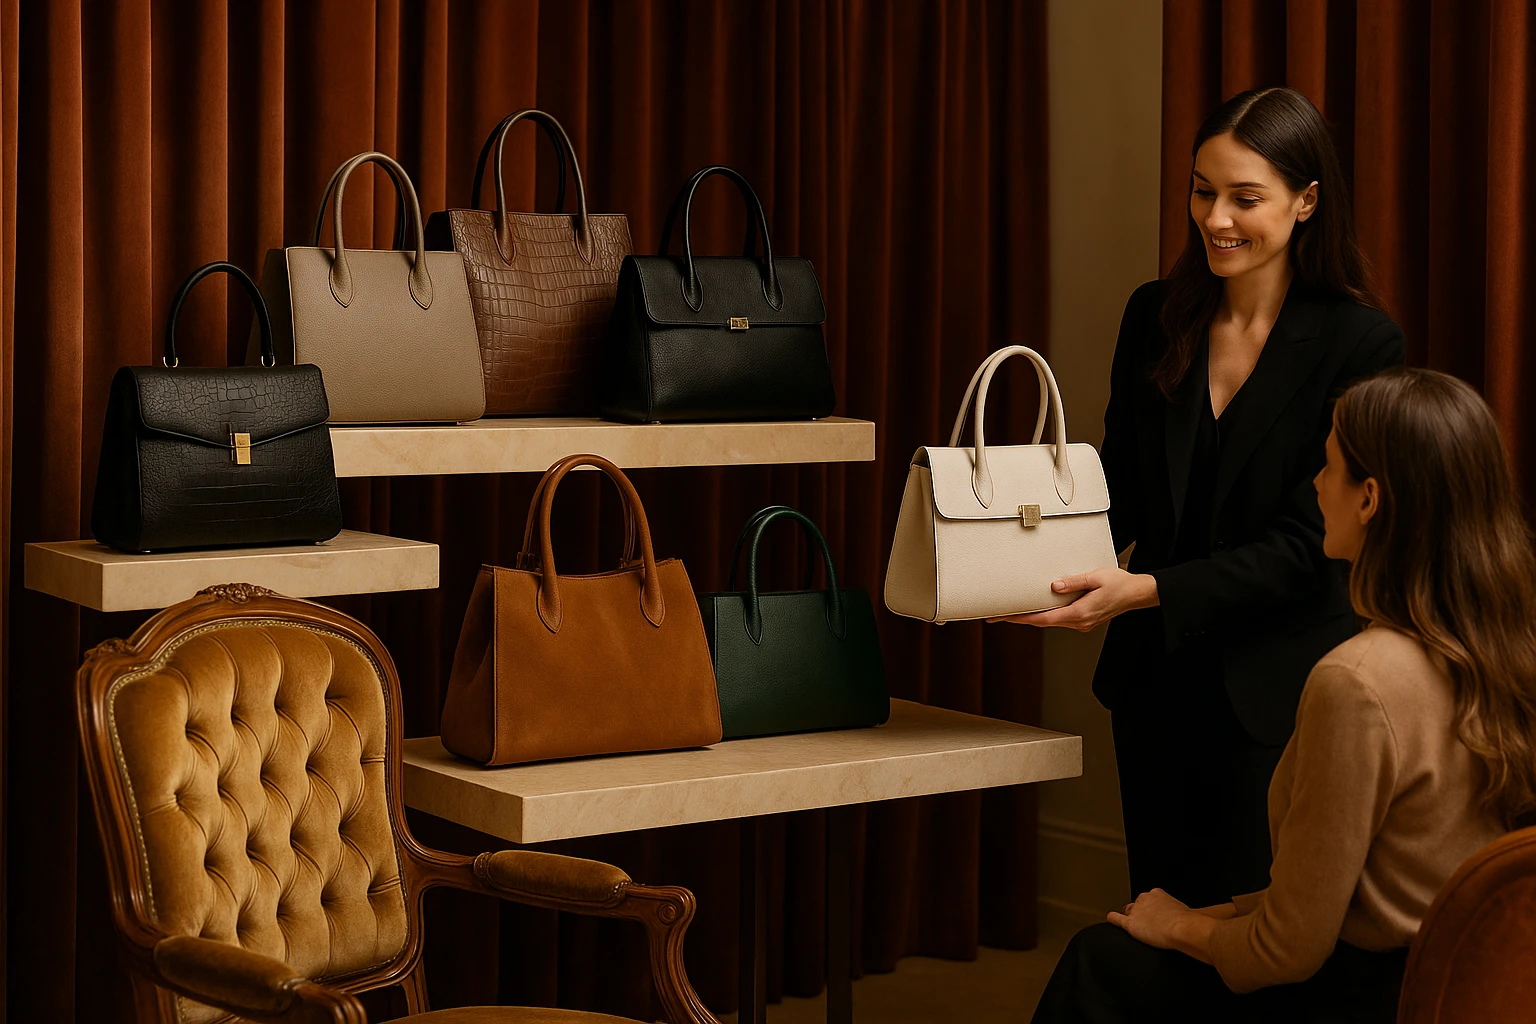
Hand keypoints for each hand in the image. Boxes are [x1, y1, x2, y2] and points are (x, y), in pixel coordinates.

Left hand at [986, 568, 1158, 631]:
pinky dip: (1046, 615)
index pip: (1043, 619)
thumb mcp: (1095, 577)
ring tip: (1012, 611)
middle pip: (1043, 622)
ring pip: (1051, 621)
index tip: (1004, 617)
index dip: (1021, 618)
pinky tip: (1037, 608)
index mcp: (1079, 613)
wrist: (1137, 594)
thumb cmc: (1119, 584)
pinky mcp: (1084, 620)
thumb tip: (1053, 586)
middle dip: (1020, 619)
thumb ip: (1073, 582)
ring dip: (1032, 617)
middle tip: (997, 615)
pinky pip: (1060, 619)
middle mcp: (1078, 622)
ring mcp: (1081, 623)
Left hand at [1107, 888, 1216, 964]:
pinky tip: (1111, 919)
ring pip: (1129, 911)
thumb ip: (1189, 914)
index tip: (1156, 915)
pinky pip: (1117, 919)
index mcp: (1158, 894)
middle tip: (1149, 924)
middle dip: (1141, 913)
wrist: (1184, 928)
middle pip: (1138, 905)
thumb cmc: (1190, 922)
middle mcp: (1145, 899)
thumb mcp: (1190, 912)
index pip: (1149, 899)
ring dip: (1131, 917)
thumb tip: (1207, 919)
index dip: (1152, 909)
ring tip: (1135, 925)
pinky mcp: (1131, 924)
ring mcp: (1137, 911)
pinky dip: (1113, 918)